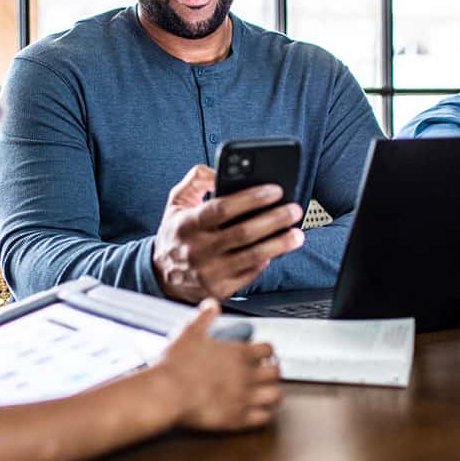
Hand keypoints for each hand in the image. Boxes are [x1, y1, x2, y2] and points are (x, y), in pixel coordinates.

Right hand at [152, 165, 304, 301]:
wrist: (162, 275)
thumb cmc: (176, 234)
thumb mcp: (177, 201)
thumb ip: (197, 180)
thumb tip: (220, 171)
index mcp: (187, 225)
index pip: (223, 208)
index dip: (252, 198)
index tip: (275, 190)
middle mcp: (198, 250)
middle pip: (244, 232)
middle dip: (274, 219)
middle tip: (293, 210)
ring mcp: (209, 272)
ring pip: (252, 256)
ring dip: (279, 243)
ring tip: (296, 233)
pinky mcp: (220, 289)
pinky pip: (250, 274)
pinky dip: (266, 261)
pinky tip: (277, 250)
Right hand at [157, 300, 281, 430]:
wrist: (167, 393)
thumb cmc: (176, 364)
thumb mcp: (190, 332)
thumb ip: (204, 317)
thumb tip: (211, 305)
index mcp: (239, 353)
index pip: (268, 349)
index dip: (266, 351)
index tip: (262, 353)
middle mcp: (247, 375)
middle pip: (276, 372)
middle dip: (273, 371)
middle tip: (266, 372)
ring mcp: (244, 398)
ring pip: (275, 396)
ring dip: (273, 392)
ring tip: (266, 392)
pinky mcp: (237, 419)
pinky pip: (263, 418)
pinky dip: (264, 414)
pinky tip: (257, 411)